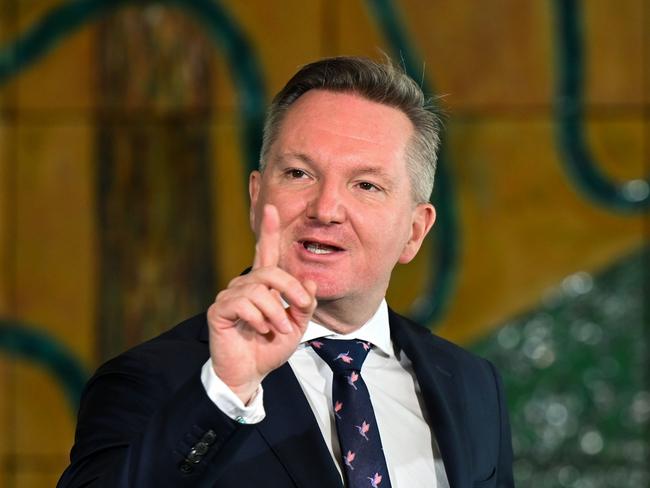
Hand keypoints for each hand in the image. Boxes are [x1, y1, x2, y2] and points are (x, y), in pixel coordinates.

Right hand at [207, 204, 316, 403]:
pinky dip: (259, 319)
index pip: (266, 252)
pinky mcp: (219, 310)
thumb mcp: (297, 324)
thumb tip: (309, 280)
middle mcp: (245, 284)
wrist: (250, 373)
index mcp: (263, 284)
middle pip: (271, 271)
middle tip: (299, 310)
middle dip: (290, 290)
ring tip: (278, 329)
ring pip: (259, 290)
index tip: (271, 207)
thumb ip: (304, 302)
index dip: (268, 229)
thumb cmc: (270, 347)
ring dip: (276, 312)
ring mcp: (230, 296)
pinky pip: (243, 303)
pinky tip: (260, 331)